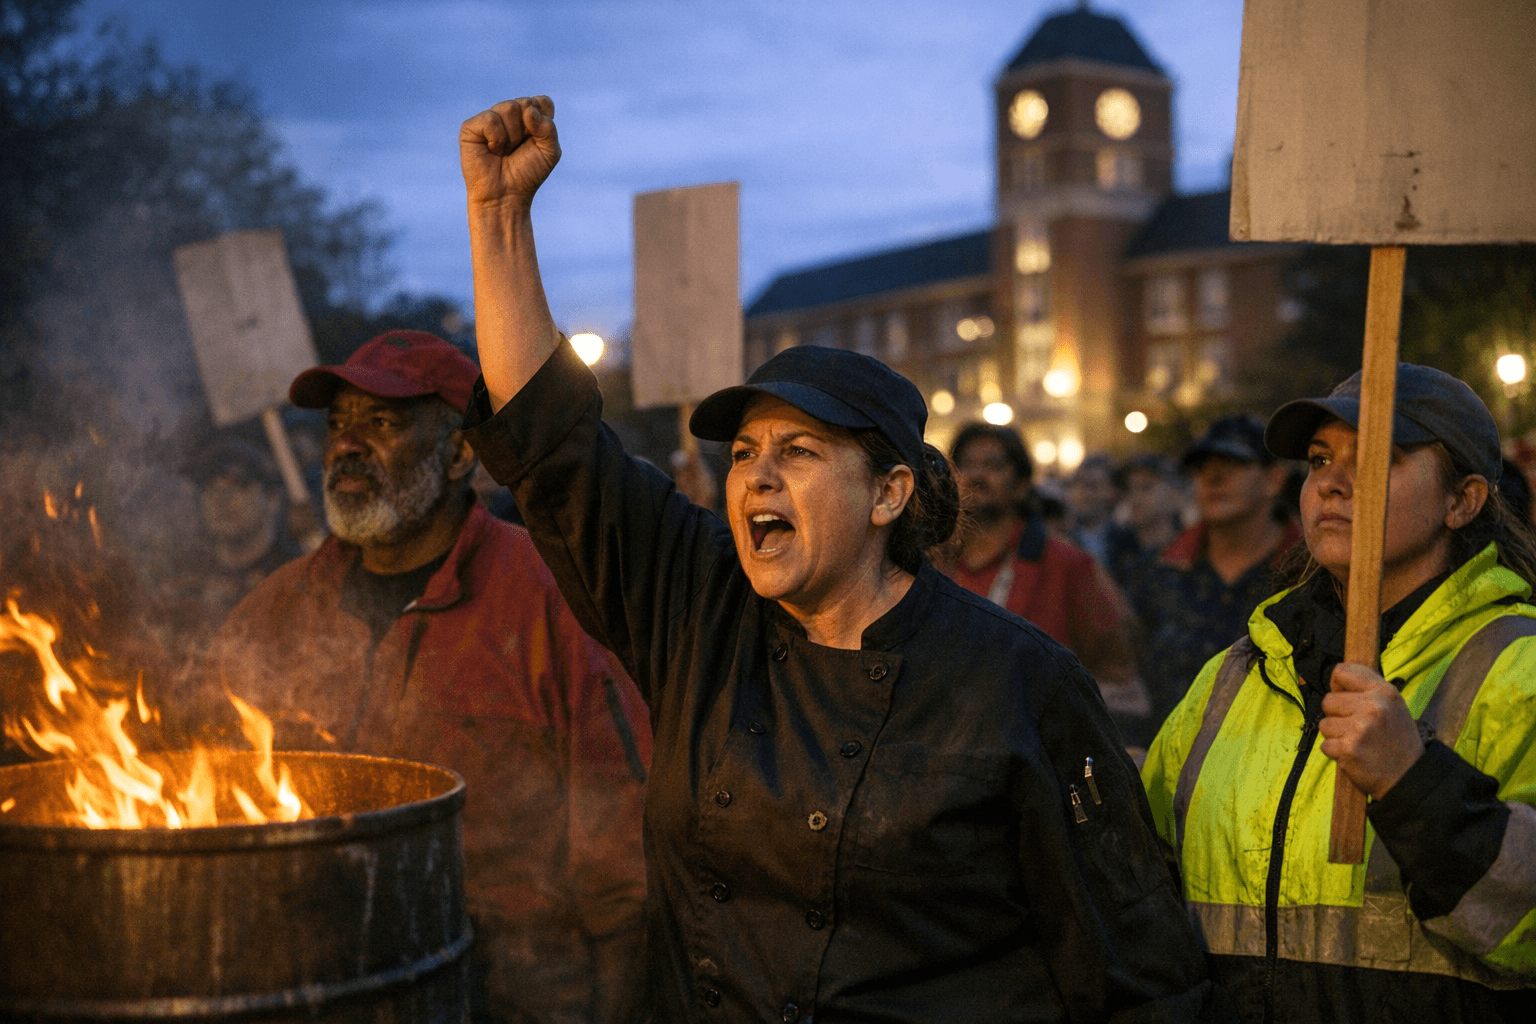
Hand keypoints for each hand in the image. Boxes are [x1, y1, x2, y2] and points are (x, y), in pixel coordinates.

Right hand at [459, 96, 560, 208]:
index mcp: (528, 117)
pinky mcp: (471, 127)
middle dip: (528, 130)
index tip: (537, 141)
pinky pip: (490, 119)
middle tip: (518, 149)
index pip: (542, 102)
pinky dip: (496, 138)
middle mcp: (508, 114)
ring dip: (512, 136)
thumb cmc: (527, 174)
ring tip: (504, 151)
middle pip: (526, 103)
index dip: (543, 121)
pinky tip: (492, 150)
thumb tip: (529, 110)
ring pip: (509, 107)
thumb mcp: (550, 152)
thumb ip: (549, 128)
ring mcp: (490, 119)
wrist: (506, 196)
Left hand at [1319, 662, 1424, 798]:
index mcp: (1385, 692)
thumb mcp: (1393, 706)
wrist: (1409, 777)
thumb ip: (1367, 690)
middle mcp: (1373, 706)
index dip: (1337, 684)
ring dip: (1336, 735)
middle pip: (1328, 700)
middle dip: (1337, 715)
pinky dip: (1336, 752)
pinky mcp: (1348, 749)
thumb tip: (1336, 678)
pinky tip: (1355, 755)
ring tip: (1358, 742)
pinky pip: (1325, 745)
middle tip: (1358, 728)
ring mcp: (1360, 728)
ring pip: (1324, 724)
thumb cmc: (1397, 740)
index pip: (1342, 671)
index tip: (1344, 695)